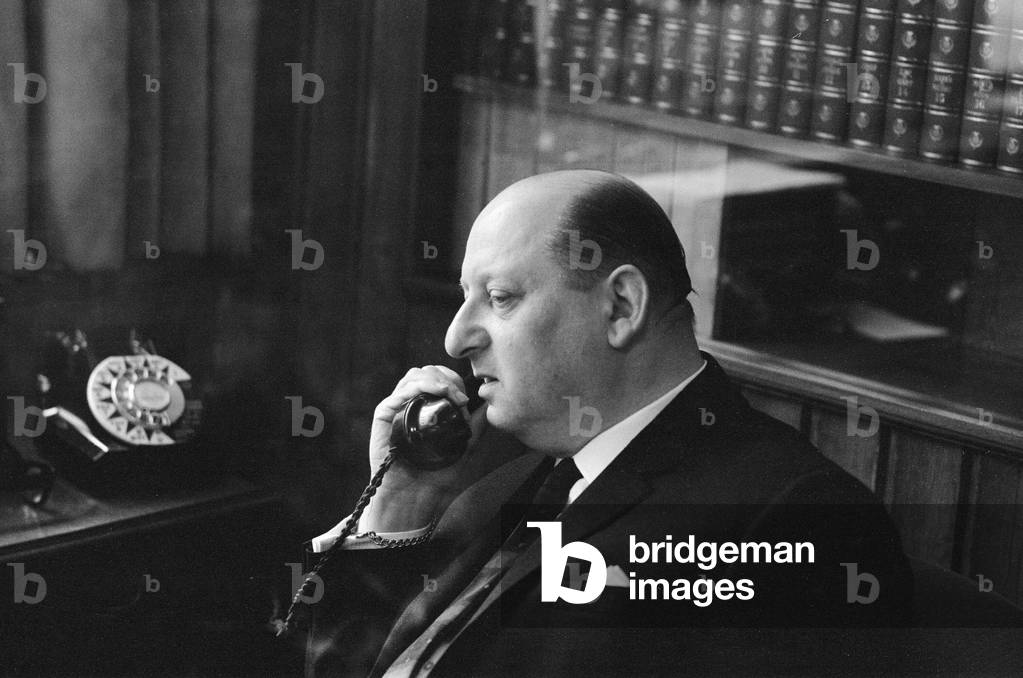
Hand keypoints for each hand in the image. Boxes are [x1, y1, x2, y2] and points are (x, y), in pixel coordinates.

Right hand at [360, 365, 480, 532]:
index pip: (440, 379)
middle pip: (426, 372)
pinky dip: (415, 387)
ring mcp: (396, 411)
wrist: (416, 500)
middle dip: (446, 376)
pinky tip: (431, 394)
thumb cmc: (438, 478)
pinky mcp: (383, 419)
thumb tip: (491, 402)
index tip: (466, 395)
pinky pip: (396, 395)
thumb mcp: (466, 447)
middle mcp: (411, 406)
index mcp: (428, 409)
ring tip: (448, 393)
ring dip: (433, 379)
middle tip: (459, 395)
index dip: (454, 379)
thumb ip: (477, 426)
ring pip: (412, 377)